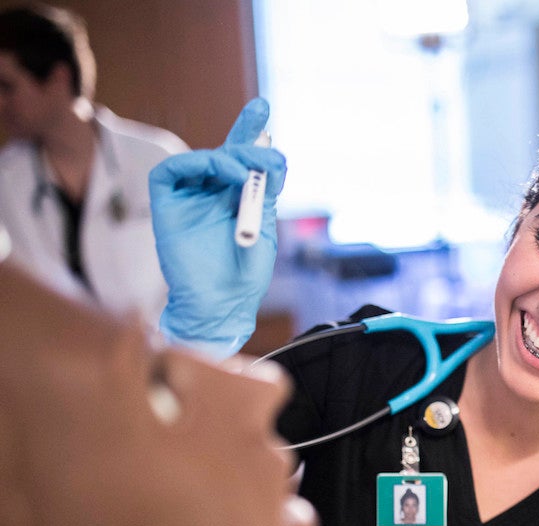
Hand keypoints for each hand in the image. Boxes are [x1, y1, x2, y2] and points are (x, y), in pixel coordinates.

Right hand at [150, 97, 286, 358]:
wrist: (222, 305)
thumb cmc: (244, 275)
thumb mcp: (264, 227)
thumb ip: (264, 192)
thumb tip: (273, 159)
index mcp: (236, 200)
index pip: (242, 159)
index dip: (250, 132)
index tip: (263, 108)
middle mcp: (211, 195)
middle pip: (224, 152)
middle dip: (246, 139)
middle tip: (266, 147)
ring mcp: (188, 199)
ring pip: (202, 159)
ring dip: (228, 157)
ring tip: (245, 173)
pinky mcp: (166, 206)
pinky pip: (171, 170)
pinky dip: (197, 162)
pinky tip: (223, 174)